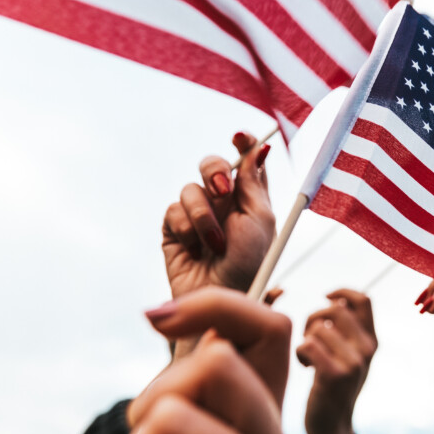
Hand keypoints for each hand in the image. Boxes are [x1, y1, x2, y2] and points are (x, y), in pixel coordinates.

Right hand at [162, 132, 274, 300]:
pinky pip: (173, 210)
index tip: (240, 137)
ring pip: (190, 189)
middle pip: (212, 165)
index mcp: (249, 199)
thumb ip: (254, 183)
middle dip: (215, 172)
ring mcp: (197, 216)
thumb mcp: (260, 220)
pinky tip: (195, 250)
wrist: (219, 297)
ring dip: (203, 216)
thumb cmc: (248, 263)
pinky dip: (186, 229)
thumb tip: (259, 148)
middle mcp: (223, 204)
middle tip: (222, 190)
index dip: (243, 144)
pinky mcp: (174, 230)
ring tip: (214, 244)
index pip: (245, 161)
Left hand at [296, 289, 376, 433]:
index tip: (326, 298)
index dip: (342, 291)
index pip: (364, 299)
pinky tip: (306, 367)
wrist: (332, 427)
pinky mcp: (335, 376)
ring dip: (304, 339)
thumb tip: (334, 300)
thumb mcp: (349, 356)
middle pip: (335, 309)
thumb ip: (347, 330)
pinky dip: (300, 353)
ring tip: (308, 357)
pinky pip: (309, 344)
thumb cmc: (333, 386)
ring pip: (318, 328)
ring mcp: (354, 363)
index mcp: (372, 340)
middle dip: (314, 318)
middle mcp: (367, 349)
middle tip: (309, 337)